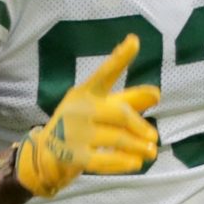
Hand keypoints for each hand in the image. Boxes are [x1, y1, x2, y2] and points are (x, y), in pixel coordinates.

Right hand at [14, 36, 160, 198]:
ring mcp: (75, 132)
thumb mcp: (101, 108)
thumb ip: (129, 101)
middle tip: (154, 137)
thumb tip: (156, 94)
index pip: (105, 73)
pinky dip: (122, 162)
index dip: (120, 58)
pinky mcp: (74, 156)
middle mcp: (80, 109)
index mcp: (87, 92)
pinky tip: (136, 163)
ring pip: (117, 138)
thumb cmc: (82, 126)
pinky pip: (104, 160)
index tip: (134, 41)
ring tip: (151, 153)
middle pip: (120, 113)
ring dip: (137, 146)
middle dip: (140, 126)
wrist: (47, 154)